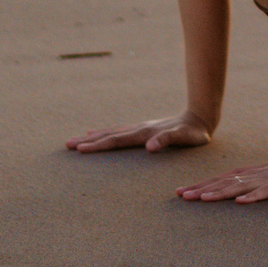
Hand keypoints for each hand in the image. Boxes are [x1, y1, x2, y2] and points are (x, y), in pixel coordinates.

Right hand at [65, 113, 211, 153]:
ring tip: (75, 140)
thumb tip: (149, 146)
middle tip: (67, 145)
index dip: (98, 145)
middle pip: (108, 135)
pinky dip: (105, 133)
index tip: (80, 149)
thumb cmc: (193, 133)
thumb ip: (167, 140)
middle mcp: (139, 129)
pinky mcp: (143, 129)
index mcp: (144, 133)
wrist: (200, 117)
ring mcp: (140, 128)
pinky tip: (97, 133)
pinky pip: (119, 132)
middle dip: (88, 141)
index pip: (116, 140)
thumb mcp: (184, 138)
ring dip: (93, 136)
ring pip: (111, 132)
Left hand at [177, 151, 267, 203]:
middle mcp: (256, 175)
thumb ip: (249, 184)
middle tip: (182, 196)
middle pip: (225, 182)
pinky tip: (241, 202)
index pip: (221, 179)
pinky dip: (254, 196)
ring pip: (241, 186)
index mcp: (250, 173)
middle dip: (203, 189)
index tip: (180, 192)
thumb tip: (229, 194)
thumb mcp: (267, 178)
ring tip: (203, 198)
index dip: (201, 185)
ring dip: (222, 192)